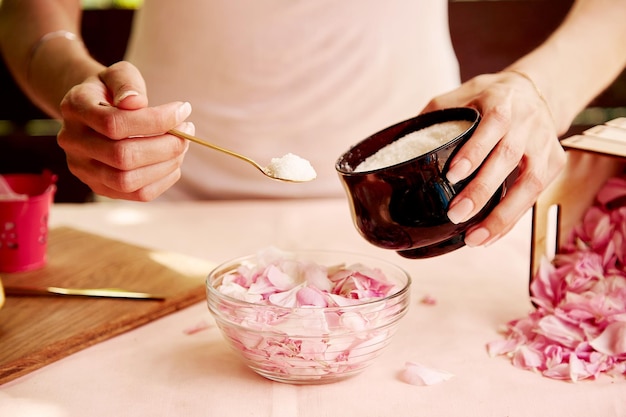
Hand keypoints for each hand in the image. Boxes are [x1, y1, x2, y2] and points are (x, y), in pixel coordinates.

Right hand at [57, 61, 192, 200]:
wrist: (93, 109)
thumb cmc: (111, 90)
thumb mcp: (117, 74)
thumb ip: (126, 83)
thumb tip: (136, 102)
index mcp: (75, 108)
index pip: (114, 123)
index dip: (156, 120)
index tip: (183, 110)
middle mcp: (73, 142)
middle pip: (122, 157)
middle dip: (165, 146)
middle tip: (188, 130)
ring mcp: (84, 169)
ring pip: (128, 180)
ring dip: (166, 165)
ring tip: (183, 145)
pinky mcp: (100, 187)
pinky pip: (137, 194)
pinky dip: (163, 180)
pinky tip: (174, 162)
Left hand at [421, 71, 565, 246]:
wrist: (537, 90)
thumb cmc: (490, 97)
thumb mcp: (462, 95)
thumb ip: (435, 115)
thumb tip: (399, 142)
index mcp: (502, 103)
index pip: (492, 126)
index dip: (474, 152)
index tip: (452, 175)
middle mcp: (527, 123)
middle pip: (507, 158)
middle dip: (482, 190)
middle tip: (456, 214)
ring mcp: (544, 144)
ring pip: (529, 183)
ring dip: (502, 215)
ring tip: (475, 239)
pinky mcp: (555, 162)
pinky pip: (534, 196)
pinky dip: (512, 219)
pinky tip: (491, 235)